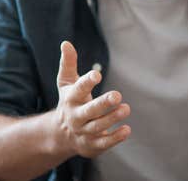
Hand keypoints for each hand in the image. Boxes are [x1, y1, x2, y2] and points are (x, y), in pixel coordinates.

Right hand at [54, 41, 130, 157]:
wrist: (60, 135)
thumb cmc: (70, 101)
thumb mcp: (66, 83)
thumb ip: (68, 63)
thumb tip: (66, 43)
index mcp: (70, 99)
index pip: (78, 90)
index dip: (87, 82)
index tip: (97, 74)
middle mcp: (75, 116)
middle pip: (88, 111)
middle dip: (102, 104)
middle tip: (118, 95)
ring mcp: (83, 132)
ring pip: (97, 127)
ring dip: (112, 118)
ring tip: (125, 108)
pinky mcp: (91, 145)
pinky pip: (103, 143)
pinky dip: (115, 138)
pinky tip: (126, 130)